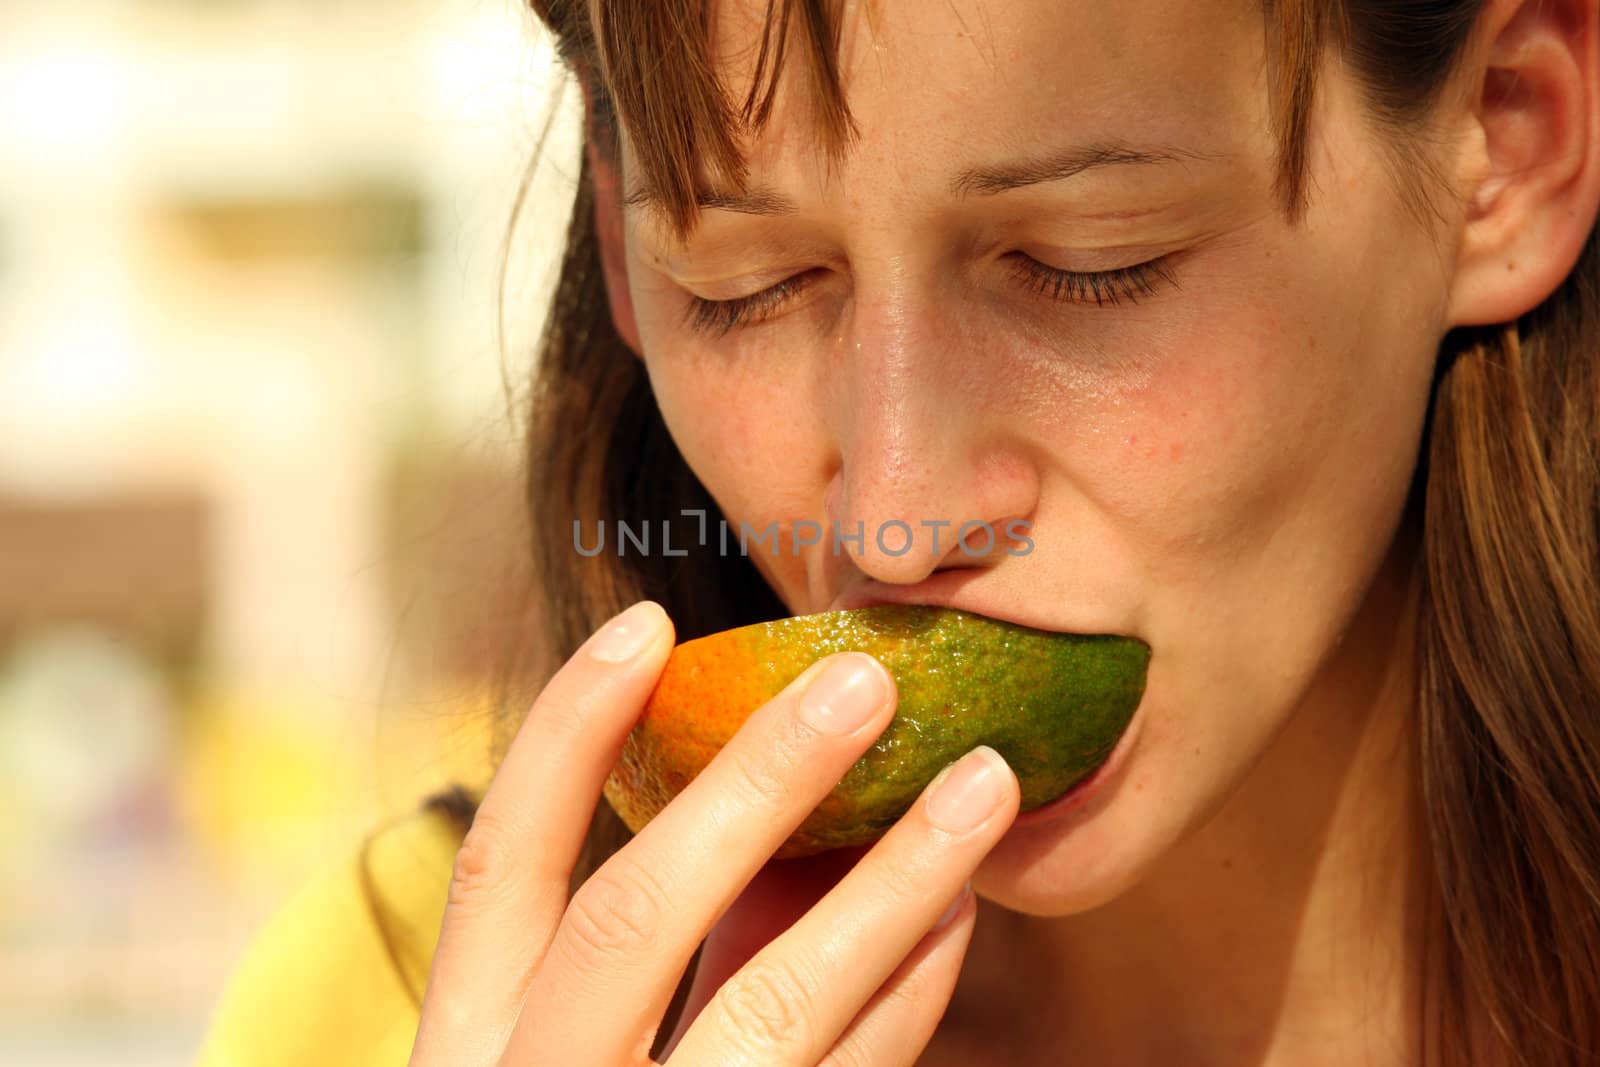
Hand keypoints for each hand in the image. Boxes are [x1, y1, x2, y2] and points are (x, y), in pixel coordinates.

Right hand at [407, 599, 1019, 1065]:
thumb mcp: (571, 1057)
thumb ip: (650, 953)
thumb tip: (763, 813)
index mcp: (468, 1053)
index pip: (497, 870)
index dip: (564, 739)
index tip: (647, 626)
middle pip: (635, 917)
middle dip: (755, 785)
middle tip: (865, 678)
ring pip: (770, 1005)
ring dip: (889, 881)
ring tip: (983, 779)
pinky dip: (909, 992)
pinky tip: (958, 910)